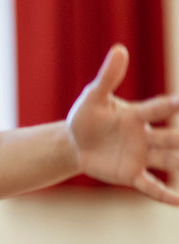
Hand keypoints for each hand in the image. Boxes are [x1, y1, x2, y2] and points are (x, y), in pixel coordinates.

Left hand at [67, 44, 178, 204]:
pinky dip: (164, 194)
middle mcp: (146, 136)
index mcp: (137, 116)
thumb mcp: (93, 97)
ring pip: (168, 161)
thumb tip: (119, 49)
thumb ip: (108, 77)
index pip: (158, 109)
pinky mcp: (130, 174)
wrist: (73, 142)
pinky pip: (151, 185)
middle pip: (170, 138)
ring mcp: (140, 157)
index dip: (171, 106)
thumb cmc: (87, 116)